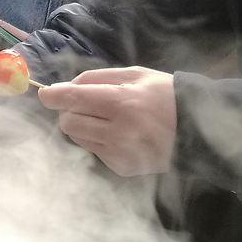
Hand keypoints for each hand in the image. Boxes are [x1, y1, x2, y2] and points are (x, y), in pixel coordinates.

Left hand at [34, 66, 175, 175]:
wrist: (197, 129)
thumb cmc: (164, 95)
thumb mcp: (135, 75)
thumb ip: (97, 78)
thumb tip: (65, 87)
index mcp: (123, 102)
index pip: (75, 99)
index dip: (54, 96)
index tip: (45, 94)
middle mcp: (118, 131)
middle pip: (69, 123)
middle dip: (70, 112)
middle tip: (87, 105)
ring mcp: (120, 153)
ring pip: (78, 138)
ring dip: (83, 126)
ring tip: (107, 119)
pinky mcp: (122, 167)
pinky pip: (94, 150)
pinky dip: (99, 141)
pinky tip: (121, 135)